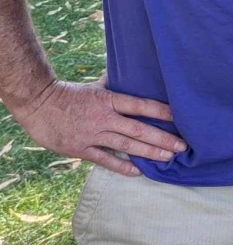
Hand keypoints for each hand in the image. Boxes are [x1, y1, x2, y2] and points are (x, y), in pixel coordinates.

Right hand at [11, 76, 185, 175]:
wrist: (37, 104)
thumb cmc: (69, 93)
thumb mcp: (95, 85)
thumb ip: (116, 84)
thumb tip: (135, 74)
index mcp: (109, 99)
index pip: (142, 105)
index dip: (162, 112)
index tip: (181, 118)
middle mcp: (104, 118)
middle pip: (139, 129)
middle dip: (163, 139)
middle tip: (183, 146)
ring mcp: (92, 135)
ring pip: (126, 146)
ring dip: (149, 153)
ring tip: (168, 158)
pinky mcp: (80, 149)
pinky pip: (105, 160)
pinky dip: (122, 166)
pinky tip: (138, 171)